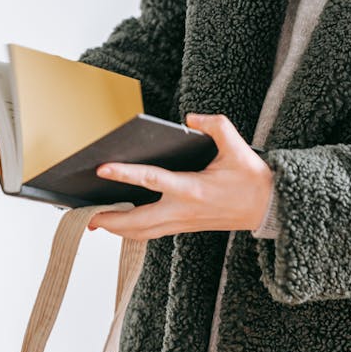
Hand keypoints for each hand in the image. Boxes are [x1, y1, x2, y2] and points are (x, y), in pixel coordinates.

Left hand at [86, 113, 273, 239]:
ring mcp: (182, 222)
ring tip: (94, 221)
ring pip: (141, 232)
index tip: (102, 169)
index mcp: (192, 188)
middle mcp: (182, 210)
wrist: (267, 208)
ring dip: (117, 228)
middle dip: (108, 219)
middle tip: (83, 215)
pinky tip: (120, 224)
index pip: (151, 180)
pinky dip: (132, 230)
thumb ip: (215, 125)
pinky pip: (151, 233)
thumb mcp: (237, 146)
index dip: (125, 174)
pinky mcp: (184, 227)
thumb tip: (190, 118)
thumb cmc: (252, 179)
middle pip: (136, 221)